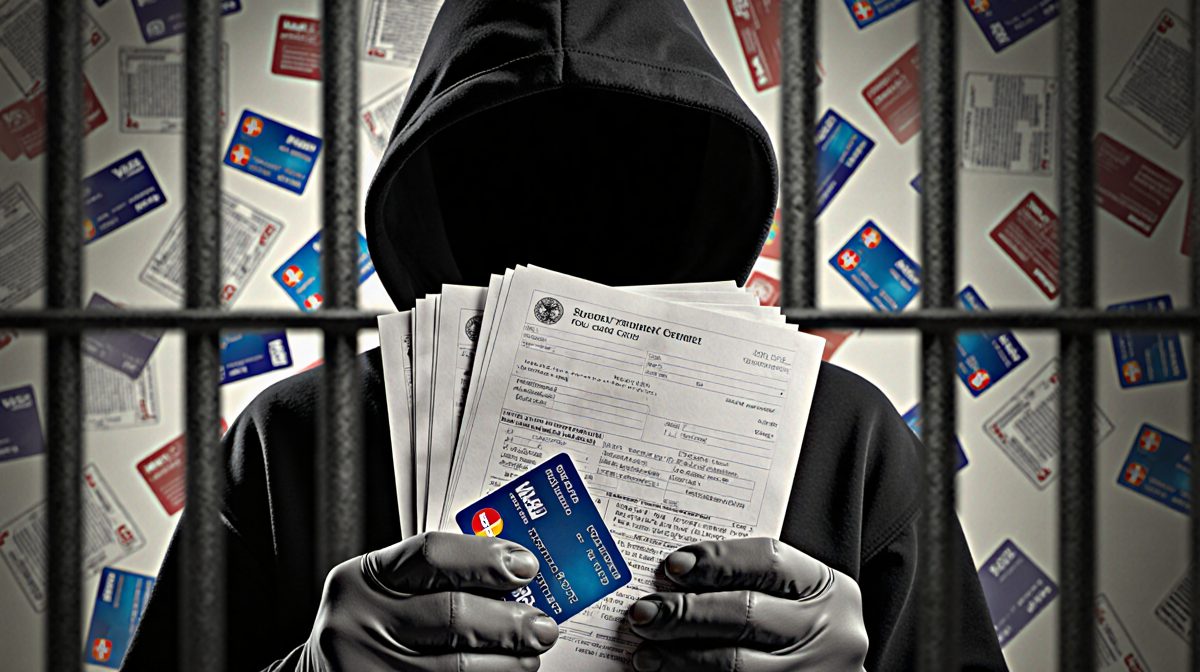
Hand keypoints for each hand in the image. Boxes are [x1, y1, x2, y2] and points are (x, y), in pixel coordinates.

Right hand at [282, 532, 558, 671]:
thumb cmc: (368, 628)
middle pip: (452, 614)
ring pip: (456, 668)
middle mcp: (360, 623)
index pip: (433, 555)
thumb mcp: (384, 593)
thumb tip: (514, 583)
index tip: (525, 565)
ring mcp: (369, 669)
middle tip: (543, 626)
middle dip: (509, 622)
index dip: (485, 557)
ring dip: (506, 664)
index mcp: (363, 579)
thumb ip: (434, 581)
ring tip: (530, 659)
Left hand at [628, 538, 867, 671]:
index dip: (717, 560)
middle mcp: (828, 631)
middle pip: (745, 613)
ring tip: (646, 655)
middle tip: (644, 614)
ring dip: (681, 658)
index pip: (767, 560)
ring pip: (735, 664)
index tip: (672, 566)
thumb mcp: (796, 601)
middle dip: (686, 613)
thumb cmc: (802, 632)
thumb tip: (675, 578)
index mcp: (828, 590)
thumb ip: (749, 584)